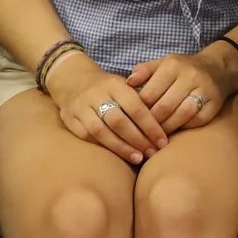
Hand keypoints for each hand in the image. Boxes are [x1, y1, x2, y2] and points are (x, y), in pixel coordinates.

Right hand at [48, 58, 168, 164]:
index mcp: (114, 84)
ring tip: (138, 158)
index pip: (136, 107)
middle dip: (138, 139)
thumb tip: (167, 122)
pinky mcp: (69, 119)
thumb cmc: (109, 87)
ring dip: (121, 147)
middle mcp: (96, 94)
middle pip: (119, 121)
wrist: (73, 79)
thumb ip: (142, 99)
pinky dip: (104, 147)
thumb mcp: (125, 84)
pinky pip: (87, 136)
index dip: (151, 126)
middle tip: (152, 152)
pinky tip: (117, 155)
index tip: (163, 141)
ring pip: (101, 131)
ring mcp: (81, 107)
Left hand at [127, 47, 235, 132]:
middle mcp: (189, 76)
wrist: (217, 68)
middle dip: (151, 123)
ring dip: (167, 128)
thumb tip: (128, 83)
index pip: (149, 94)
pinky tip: (175, 130)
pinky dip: (184, 127)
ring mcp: (204, 90)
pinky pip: (197, 121)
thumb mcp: (162, 63)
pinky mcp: (215, 103)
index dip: (139, 110)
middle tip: (142, 132)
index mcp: (172, 66)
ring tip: (157, 135)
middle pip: (165, 106)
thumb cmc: (182, 69)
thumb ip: (143, 71)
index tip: (132, 119)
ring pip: (181, 115)